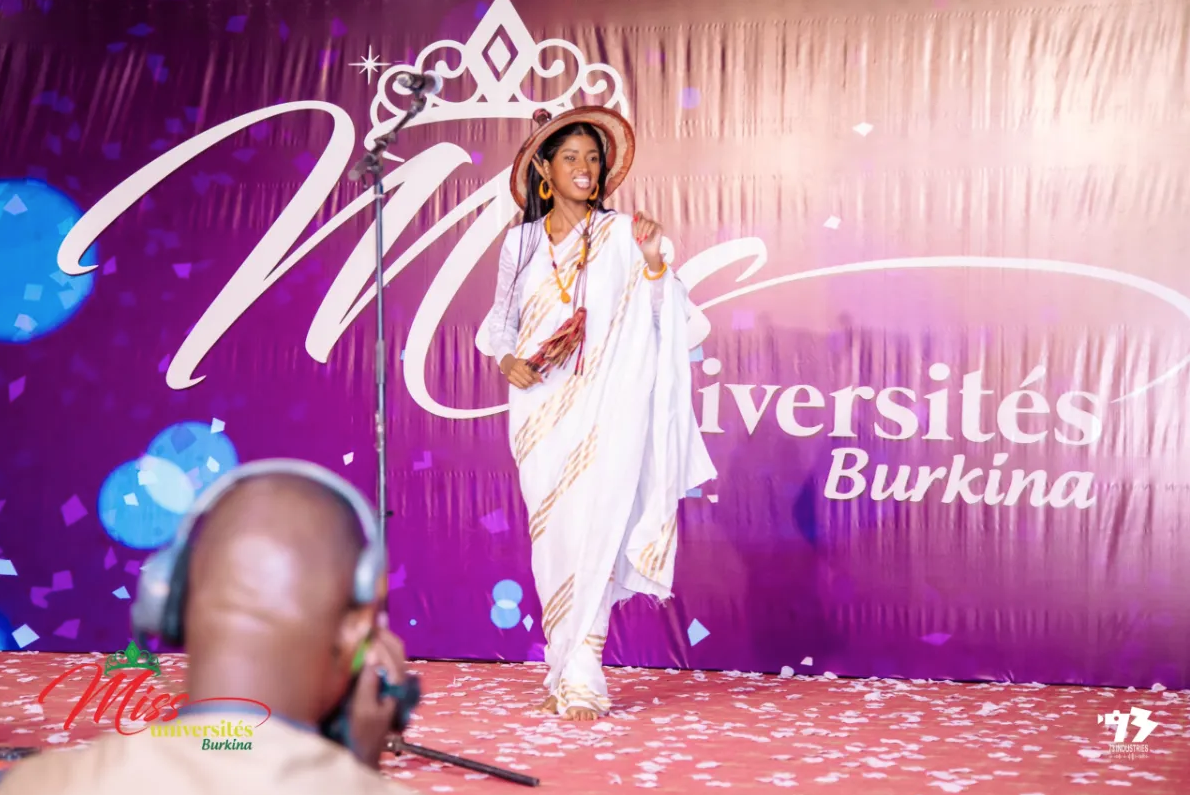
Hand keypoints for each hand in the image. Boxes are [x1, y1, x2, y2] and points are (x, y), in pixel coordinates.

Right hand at [347, 620, 407, 767]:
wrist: (365, 752)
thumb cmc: (362, 732)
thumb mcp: (362, 707)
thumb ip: (368, 680)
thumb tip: (372, 653)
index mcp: (396, 683)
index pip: (392, 652)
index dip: (381, 635)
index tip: (368, 621)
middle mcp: (398, 681)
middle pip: (396, 649)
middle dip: (384, 633)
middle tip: (370, 617)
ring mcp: (393, 684)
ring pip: (393, 655)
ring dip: (382, 639)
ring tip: (369, 626)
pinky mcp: (385, 688)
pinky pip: (386, 663)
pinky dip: (379, 650)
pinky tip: (367, 645)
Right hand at [500, 354, 542, 388]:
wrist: (506, 363)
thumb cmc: (518, 362)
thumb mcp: (525, 361)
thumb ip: (532, 366)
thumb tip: (539, 374)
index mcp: (521, 363)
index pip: (530, 372)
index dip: (536, 375)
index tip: (539, 376)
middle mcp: (516, 368)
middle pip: (528, 378)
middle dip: (534, 381)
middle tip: (536, 381)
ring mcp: (512, 374)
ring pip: (524, 383)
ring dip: (529, 384)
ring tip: (531, 383)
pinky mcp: (509, 379)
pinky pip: (519, 386)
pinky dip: (524, 387)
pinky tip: (526, 385)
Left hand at [633, 211, 662, 264]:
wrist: (649, 252)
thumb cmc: (642, 244)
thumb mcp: (634, 235)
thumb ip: (633, 227)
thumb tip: (633, 219)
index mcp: (643, 223)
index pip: (640, 214)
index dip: (636, 216)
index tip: (634, 222)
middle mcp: (649, 222)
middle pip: (642, 218)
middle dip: (638, 227)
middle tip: (637, 236)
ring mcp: (655, 224)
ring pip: (647, 222)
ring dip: (642, 230)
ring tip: (641, 238)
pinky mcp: (659, 227)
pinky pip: (652, 224)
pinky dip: (648, 230)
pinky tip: (646, 236)